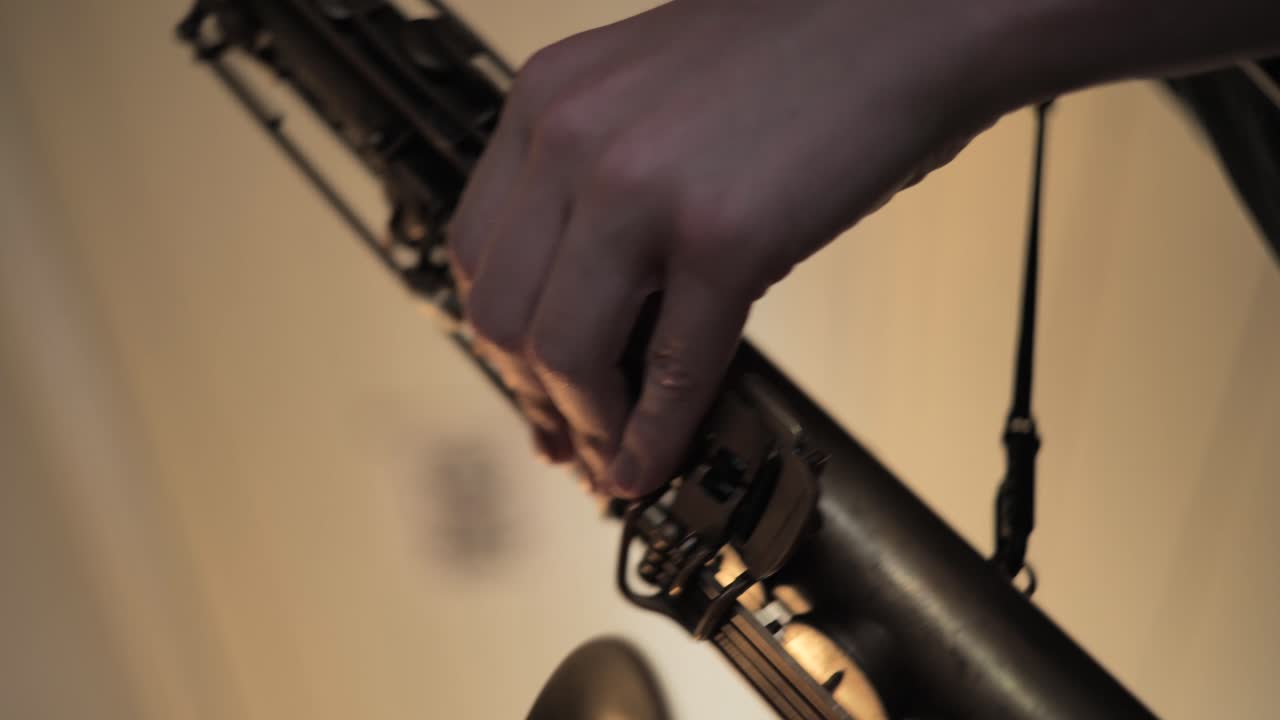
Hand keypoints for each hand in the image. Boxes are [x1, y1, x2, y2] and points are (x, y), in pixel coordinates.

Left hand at [448, 0, 1001, 496]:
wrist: (916, 14)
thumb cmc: (802, 48)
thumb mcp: (651, 93)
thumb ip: (598, 176)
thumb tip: (586, 289)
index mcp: (548, 100)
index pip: (475, 252)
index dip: (497, 340)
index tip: (524, 381)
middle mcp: (574, 139)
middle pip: (501, 315)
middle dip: (532, 397)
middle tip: (564, 439)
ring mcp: (644, 190)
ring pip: (563, 354)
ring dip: (587, 426)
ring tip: (613, 458)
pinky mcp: (726, 238)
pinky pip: (672, 369)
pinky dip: (656, 436)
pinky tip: (655, 462)